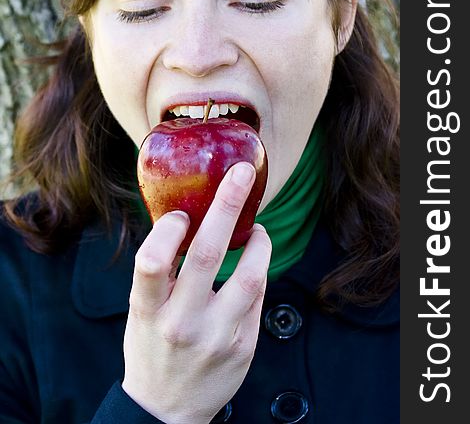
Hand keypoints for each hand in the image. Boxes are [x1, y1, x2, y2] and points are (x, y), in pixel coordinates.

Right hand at [122, 162, 271, 423]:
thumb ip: (160, 274)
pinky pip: (258, 299)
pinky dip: (258, 273)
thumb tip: (187, 219)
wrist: (167, 411)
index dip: (168, 229)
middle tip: (240, 175)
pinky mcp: (244, 348)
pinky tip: (253, 266)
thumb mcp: (142, 312)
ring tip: (257, 229)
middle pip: (208, 256)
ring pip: (250, 278)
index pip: (152, 262)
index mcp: (148, 312)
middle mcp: (183, 324)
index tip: (180, 213)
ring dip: (259, 244)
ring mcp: (217, 338)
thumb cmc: (151, 347)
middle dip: (226, 206)